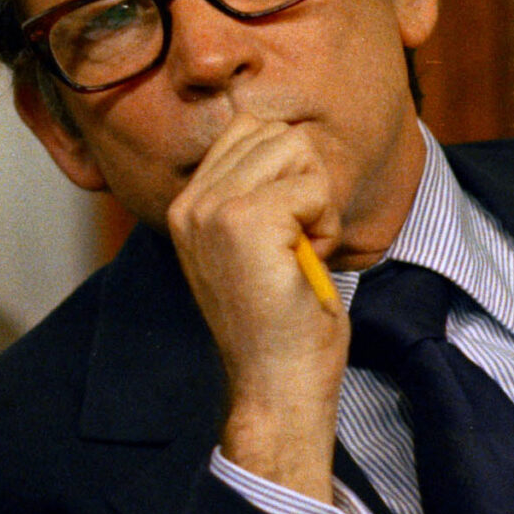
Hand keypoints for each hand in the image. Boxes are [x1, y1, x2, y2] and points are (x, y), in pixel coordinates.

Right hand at [164, 113, 349, 501]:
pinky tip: (307, 263)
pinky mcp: (244, 222)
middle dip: (308, 185)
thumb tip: (287, 138)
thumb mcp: (254, 245)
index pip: (249, 128)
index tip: (285, 232)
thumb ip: (254, 191)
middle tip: (296, 246)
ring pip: (297, 151)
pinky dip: (326, 226)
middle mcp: (190, 202)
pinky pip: (313, 188)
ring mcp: (212, 210)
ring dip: (318, 203)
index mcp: (188, 205)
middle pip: (277, 133)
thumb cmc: (281, 324)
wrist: (276, 386)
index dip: (290, 172)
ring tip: (300, 253)